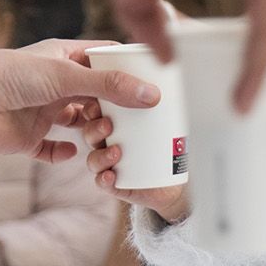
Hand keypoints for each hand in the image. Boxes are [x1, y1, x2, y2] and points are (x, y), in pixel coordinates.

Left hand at [0, 39, 159, 161]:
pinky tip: (71, 153)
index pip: (106, 58)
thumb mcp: (66, 75)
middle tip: (131, 120)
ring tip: (100, 137)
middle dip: (116, 109)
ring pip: (81, 124)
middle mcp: (57, 84)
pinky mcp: (29, 138)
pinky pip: (53, 150)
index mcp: (65, 58)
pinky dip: (64, 154)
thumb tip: (151, 95)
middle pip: (99, 95)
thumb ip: (109, 85)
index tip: (154, 82)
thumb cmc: (7, 76)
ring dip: (95, 133)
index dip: (129, 68)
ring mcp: (43, 111)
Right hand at [82, 106, 191, 223]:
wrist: (172, 183)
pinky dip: (104, 179)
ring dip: (101, 155)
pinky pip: (102, 183)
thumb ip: (165, 105)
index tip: (97, 104)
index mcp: (115, 126)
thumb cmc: (167, 148)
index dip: (92, 109)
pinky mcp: (114, 185)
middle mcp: (106, 144)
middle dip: (95, 129)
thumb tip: (175, 81)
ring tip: (116, 152)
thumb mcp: (168, 124)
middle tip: (108, 125)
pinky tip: (111, 176)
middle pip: (90, 134)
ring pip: (94, 159)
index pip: (96, 114)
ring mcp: (108, 165)